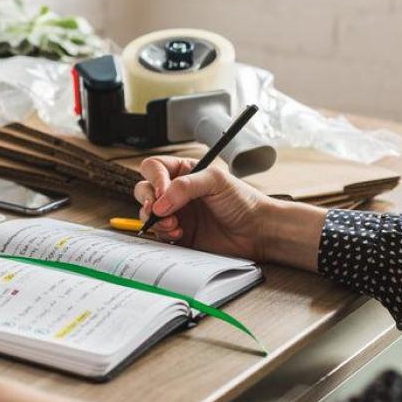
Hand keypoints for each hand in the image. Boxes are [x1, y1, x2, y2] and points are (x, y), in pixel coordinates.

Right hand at [134, 156, 325, 269]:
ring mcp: (176, 213)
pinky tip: (179, 233)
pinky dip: (163, 233)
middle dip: (148, 201)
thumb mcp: (216, 181)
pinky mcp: (178, 233)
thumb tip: (159, 202)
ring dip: (156, 220)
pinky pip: (158, 233)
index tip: (163, 192)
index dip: (154, 179)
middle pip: (143, 190)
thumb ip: (184, 186)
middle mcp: (175, 192)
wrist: (258, 232)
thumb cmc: (243, 202)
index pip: (153, 168)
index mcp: (183, 173)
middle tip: (158, 209)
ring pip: (146, 213)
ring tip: (175, 224)